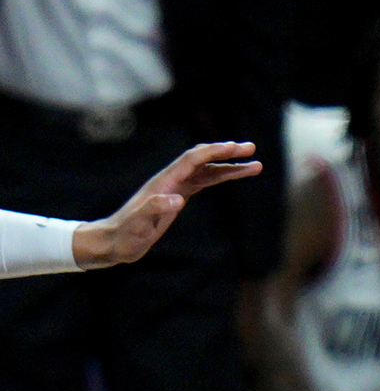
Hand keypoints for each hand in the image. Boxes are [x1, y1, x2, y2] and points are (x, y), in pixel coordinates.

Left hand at [73, 142, 261, 267]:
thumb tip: (177, 199)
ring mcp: (173, 188)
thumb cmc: (124, 236)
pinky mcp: (176, 197)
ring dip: (229, 166)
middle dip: (227, 153)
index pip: (193, 160)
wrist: (112, 242)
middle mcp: (170, 181)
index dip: (215, 151)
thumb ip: (154, 210)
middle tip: (252, 149)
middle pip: (202, 159)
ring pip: (206, 170)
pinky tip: (232, 176)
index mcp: (164, 183)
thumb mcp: (138, 226)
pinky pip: (202, 181)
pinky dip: (219, 177)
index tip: (237, 148)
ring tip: (255, 166)